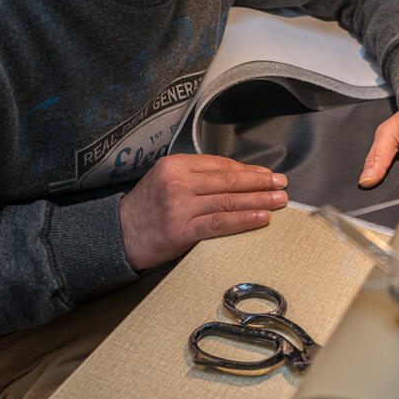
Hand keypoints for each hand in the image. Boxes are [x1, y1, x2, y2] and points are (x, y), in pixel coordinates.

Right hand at [118, 154, 287, 269]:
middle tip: (280, 183)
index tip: (265, 173)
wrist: (117, 235)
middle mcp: (177, 182)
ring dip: (258, 200)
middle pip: (228, 180)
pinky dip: (244, 219)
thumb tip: (238, 179)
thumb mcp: (166, 180)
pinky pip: (220, 223)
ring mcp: (180, 207)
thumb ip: (196, 177)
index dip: (246, 169)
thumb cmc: (146, 209)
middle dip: (259, 182)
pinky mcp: (182, 231)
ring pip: (228, 201)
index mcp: (174, 164)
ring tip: (278, 200)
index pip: (219, 164)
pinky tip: (261, 218)